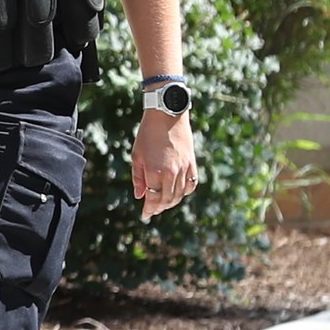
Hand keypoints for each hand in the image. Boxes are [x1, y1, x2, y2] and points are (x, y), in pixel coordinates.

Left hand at [132, 103, 198, 219]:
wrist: (167, 115)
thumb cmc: (147, 134)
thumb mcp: (137, 155)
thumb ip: (138, 178)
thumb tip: (140, 196)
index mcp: (154, 172)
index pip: (153, 198)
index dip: (149, 209)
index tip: (145, 215)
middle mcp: (171, 173)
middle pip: (167, 199)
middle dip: (159, 208)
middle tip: (153, 210)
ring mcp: (183, 168)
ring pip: (180, 194)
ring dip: (171, 202)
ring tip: (163, 204)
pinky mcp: (192, 163)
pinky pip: (191, 184)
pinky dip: (185, 192)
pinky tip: (178, 193)